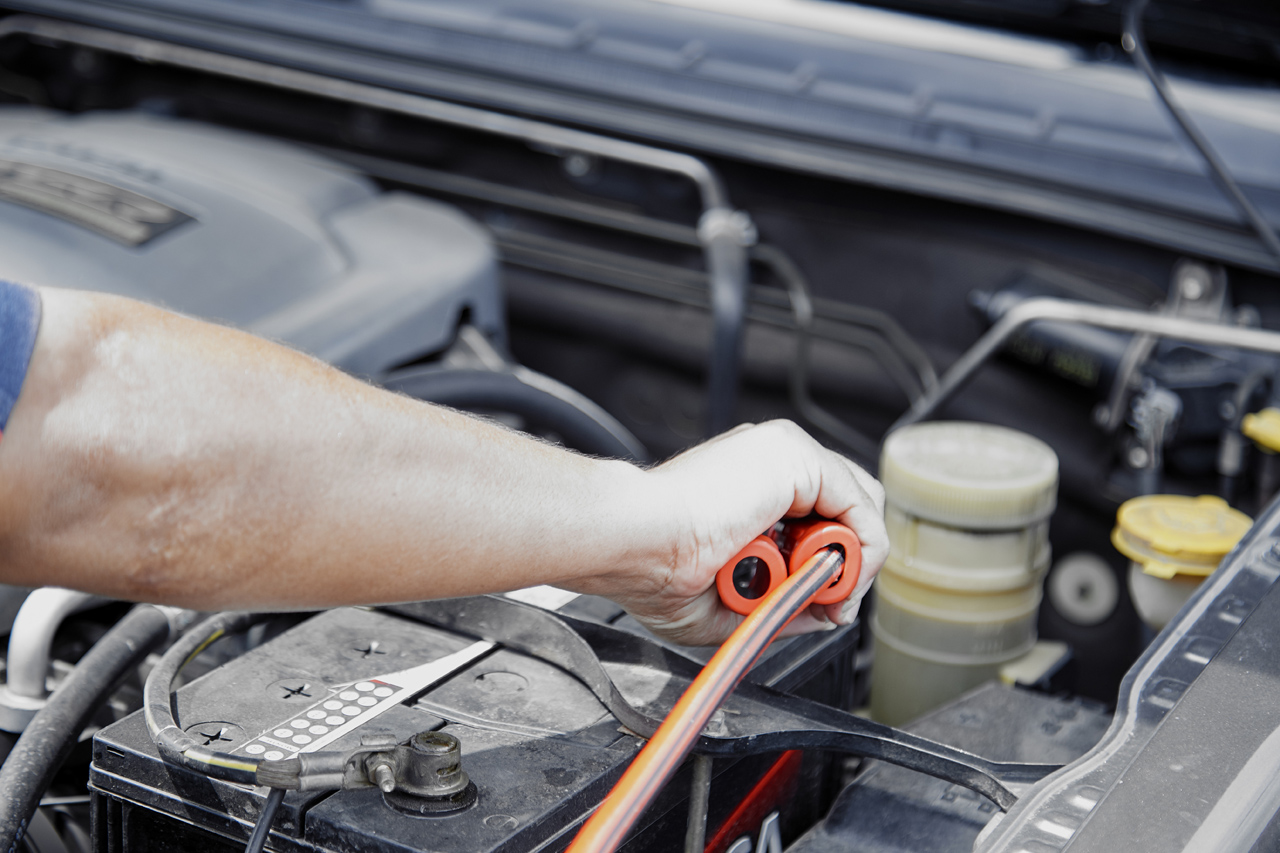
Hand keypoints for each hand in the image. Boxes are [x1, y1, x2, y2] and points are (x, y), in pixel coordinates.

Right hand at [589, 420, 887, 645]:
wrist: (633, 541)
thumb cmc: (652, 567)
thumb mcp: (730, 603)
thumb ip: (782, 605)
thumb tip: (827, 610)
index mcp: (748, 487)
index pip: (820, 517)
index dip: (830, 566)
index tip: (818, 606)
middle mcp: (770, 464)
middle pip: (848, 505)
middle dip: (847, 562)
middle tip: (826, 602)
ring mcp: (784, 454)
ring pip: (860, 505)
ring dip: (851, 560)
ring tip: (819, 589)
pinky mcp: (797, 457)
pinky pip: (861, 508)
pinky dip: (859, 551)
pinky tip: (828, 576)